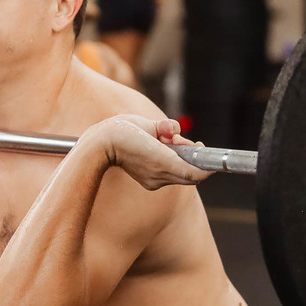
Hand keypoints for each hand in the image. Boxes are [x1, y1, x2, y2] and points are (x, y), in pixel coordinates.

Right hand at [86, 115, 213, 189]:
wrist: (100, 145)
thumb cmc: (122, 131)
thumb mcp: (147, 123)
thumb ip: (166, 127)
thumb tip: (175, 130)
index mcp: (162, 161)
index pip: (195, 172)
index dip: (205, 163)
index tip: (203, 147)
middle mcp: (160, 175)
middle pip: (190, 173)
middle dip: (193, 158)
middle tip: (184, 141)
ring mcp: (154, 181)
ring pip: (180, 174)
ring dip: (181, 159)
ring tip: (167, 142)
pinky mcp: (149, 182)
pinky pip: (170, 175)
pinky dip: (172, 163)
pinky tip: (161, 151)